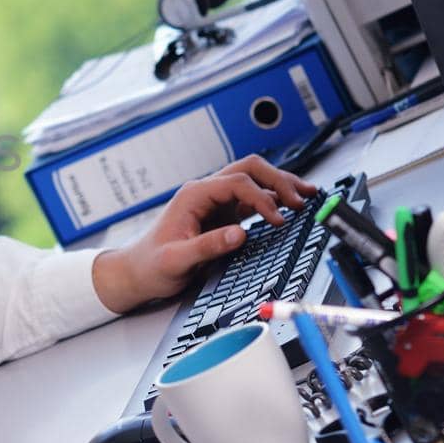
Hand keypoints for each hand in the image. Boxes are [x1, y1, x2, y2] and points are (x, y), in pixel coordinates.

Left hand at [92, 155, 316, 313]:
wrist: (137, 272)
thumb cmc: (150, 265)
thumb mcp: (176, 260)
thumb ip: (207, 246)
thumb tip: (239, 234)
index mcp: (193, 196)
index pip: (237, 183)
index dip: (262, 198)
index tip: (278, 219)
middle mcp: (206, 193)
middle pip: (249, 170)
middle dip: (278, 180)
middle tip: (302, 199)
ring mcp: (215, 203)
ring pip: (253, 181)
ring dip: (279, 186)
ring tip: (306, 195)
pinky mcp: (222, 216)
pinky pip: (251, 200)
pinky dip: (272, 202)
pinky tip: (289, 209)